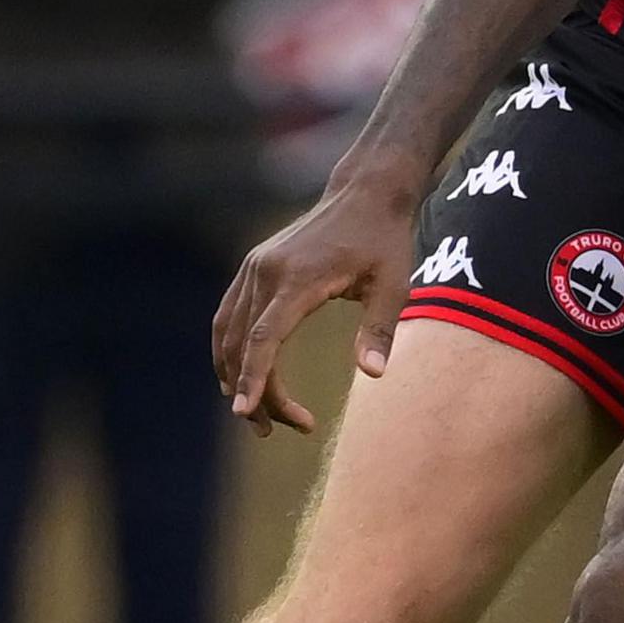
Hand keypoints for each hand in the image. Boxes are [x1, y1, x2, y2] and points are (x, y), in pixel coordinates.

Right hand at [211, 178, 423, 433]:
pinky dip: (231, 351)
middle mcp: (265, 272)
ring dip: (238, 376)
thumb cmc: (385, 241)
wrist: (365, 193)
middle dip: (254, 391)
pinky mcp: (253, 268)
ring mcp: (254, 268)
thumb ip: (381, 328)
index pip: (264, 336)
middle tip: (281, 429)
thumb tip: (374, 375)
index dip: (253, 377)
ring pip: (228, 334)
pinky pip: (229, 317)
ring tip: (262, 415)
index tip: (245, 413)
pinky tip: (247, 378)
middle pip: (242, 344)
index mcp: (298, 278)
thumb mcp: (395, 285)